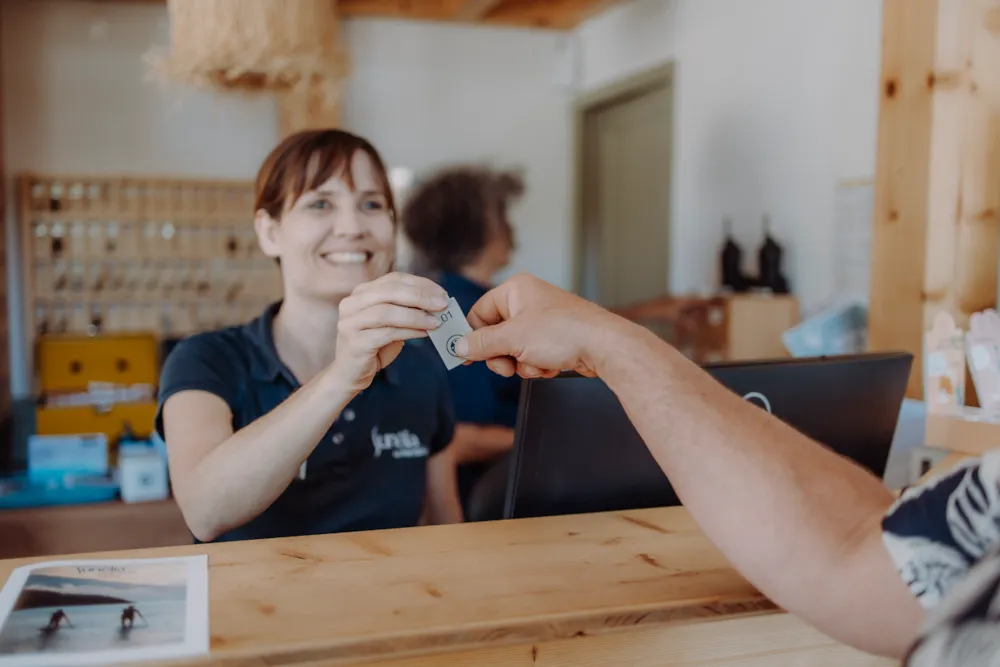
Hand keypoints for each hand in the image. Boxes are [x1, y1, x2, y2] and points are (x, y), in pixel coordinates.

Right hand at [331, 272, 448, 392]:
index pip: (394, 279)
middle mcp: (351, 303)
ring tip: (436, 322)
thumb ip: (407, 309)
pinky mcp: (355, 343)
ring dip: (416, 316)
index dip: (420, 283)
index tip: (442, 292)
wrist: (350, 373)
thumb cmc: (374, 346)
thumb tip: (438, 303)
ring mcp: (350, 323)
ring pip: (387, 312)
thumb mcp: (391, 322)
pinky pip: (386, 333)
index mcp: (361, 293)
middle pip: (390, 291)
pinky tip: (425, 333)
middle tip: (443, 304)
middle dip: (420, 296)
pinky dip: (409, 331)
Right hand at [455, 273, 629, 378]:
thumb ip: (482, 343)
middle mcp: (528, 302)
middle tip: (507, 367)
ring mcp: (541, 321)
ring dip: (521, 363)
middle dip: (502, 355)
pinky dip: (537, 364)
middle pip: (495, 334)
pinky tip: (551, 365)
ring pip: (513, 349)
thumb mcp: (514, 338)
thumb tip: (460, 346)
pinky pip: (531, 355)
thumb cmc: (564, 332)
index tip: (465, 356)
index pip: (479, 312)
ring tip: (537, 363)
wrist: (604, 347)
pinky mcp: (553, 338)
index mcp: (515, 290)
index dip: (472, 336)